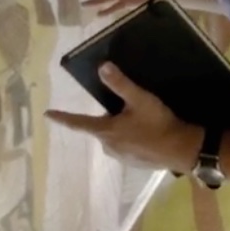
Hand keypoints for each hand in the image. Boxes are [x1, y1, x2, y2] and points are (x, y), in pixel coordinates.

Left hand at [45, 62, 203, 173]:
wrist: (181, 149)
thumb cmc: (158, 123)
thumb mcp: (140, 100)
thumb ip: (120, 85)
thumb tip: (102, 67)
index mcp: (106, 131)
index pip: (78, 123)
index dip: (63, 117)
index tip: (48, 114)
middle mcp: (108, 147)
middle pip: (100, 128)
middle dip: (109, 118)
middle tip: (127, 107)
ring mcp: (121, 157)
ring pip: (114, 137)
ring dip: (121, 128)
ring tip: (140, 119)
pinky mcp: (133, 162)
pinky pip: (126, 146)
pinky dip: (132, 138)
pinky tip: (147, 133)